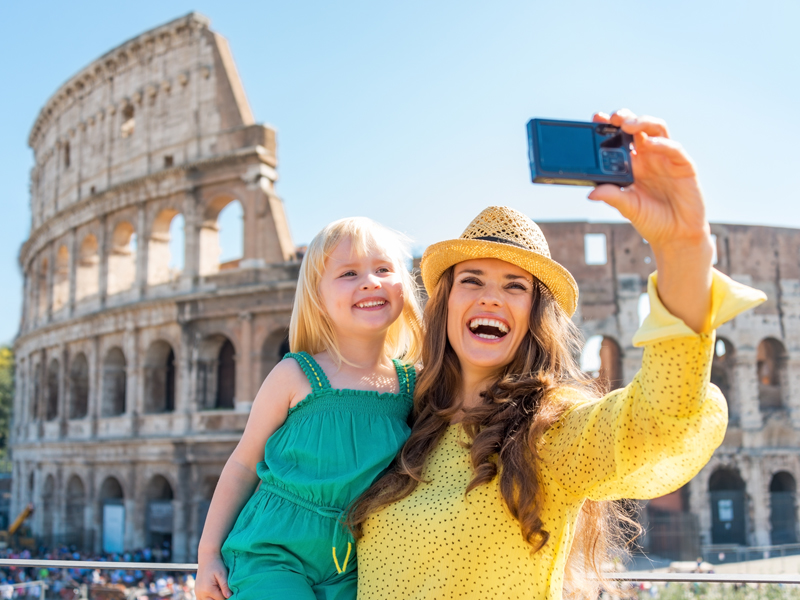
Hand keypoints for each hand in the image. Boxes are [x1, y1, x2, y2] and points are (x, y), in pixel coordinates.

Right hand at [196, 553, 231, 599]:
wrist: (207, 557)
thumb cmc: (216, 564)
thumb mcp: (222, 574)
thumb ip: (225, 586)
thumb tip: (229, 596)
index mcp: (208, 589)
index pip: (220, 599)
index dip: (227, 596)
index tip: (231, 592)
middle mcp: (201, 593)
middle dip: (220, 598)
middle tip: (225, 591)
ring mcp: (197, 593)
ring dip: (214, 598)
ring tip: (220, 590)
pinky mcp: (197, 591)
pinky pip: (202, 599)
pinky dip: (209, 598)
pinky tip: (214, 593)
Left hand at [587, 109, 710, 252]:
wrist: (676, 236)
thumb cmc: (652, 220)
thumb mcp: (627, 207)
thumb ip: (612, 197)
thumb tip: (591, 193)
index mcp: (633, 164)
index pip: (620, 138)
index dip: (609, 126)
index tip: (596, 118)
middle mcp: (649, 156)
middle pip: (638, 127)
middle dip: (625, 118)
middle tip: (612, 117)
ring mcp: (666, 158)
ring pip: (656, 129)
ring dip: (642, 123)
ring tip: (627, 124)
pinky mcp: (683, 165)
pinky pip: (673, 148)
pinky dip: (661, 143)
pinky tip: (649, 143)